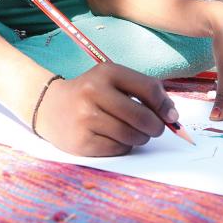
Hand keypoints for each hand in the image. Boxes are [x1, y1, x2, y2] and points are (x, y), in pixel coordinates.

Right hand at [33, 64, 175, 156]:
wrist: (49, 106)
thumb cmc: (91, 94)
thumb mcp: (114, 81)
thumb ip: (145, 92)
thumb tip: (173, 116)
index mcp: (106, 72)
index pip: (149, 89)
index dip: (165, 106)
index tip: (170, 116)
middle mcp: (94, 92)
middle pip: (143, 117)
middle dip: (156, 127)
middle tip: (154, 129)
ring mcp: (85, 118)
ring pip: (132, 136)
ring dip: (139, 138)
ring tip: (131, 132)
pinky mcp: (81, 141)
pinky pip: (118, 149)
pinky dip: (123, 147)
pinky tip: (113, 138)